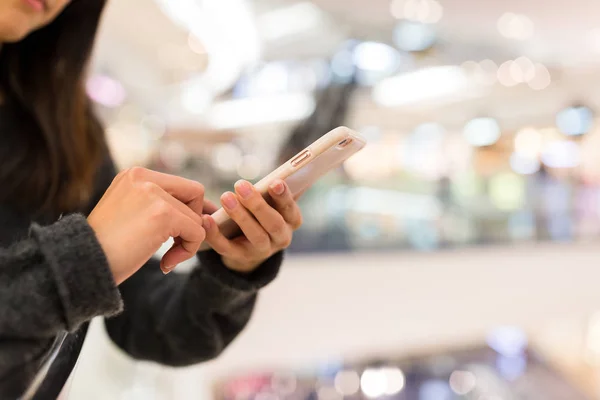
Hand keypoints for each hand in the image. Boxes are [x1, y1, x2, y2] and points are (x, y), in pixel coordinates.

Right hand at [87, 167, 205, 283]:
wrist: (81, 265)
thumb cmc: (106, 248)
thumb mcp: (131, 214)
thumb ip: (159, 205)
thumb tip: (203, 210)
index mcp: (135, 175)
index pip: (183, 186)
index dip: (186, 212)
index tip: (174, 235)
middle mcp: (144, 177)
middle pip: (195, 194)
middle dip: (192, 222)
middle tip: (173, 246)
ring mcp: (154, 194)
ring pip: (197, 217)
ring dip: (188, 242)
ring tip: (167, 258)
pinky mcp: (162, 214)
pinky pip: (197, 232)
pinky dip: (188, 251)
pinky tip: (166, 263)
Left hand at [202, 179, 302, 272]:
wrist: (250, 243)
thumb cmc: (262, 211)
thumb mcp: (271, 201)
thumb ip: (274, 189)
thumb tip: (280, 172)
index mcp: (292, 221)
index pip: (290, 209)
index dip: (283, 196)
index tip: (274, 182)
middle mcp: (281, 238)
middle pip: (273, 223)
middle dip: (257, 204)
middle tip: (241, 185)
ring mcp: (262, 250)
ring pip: (256, 236)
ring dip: (240, 216)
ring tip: (226, 197)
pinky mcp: (240, 257)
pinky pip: (227, 248)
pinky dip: (215, 234)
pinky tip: (206, 219)